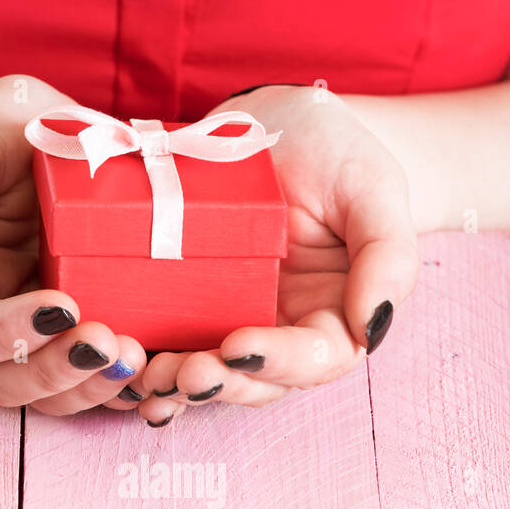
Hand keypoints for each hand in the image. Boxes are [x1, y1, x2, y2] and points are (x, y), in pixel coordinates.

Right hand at [0, 76, 145, 412]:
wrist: (49, 140)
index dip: (5, 336)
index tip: (59, 306)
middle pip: (8, 384)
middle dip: (58, 372)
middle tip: (109, 342)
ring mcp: (42, 344)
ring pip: (56, 397)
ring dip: (95, 388)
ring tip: (137, 356)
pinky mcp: (89, 341)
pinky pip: (103, 385)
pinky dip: (129, 387)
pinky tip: (159, 368)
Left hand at [136, 85, 418, 423]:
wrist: (280, 122)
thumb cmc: (338, 152)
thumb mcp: (375, 189)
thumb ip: (388, 258)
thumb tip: (373, 329)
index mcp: (333, 317)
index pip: (313, 358)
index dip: (277, 361)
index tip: (239, 347)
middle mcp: (280, 332)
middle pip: (254, 380)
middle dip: (218, 383)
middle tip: (183, 374)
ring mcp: (230, 322)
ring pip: (207, 373)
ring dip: (177, 385)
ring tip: (149, 378)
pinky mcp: (185, 306)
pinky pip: (167, 344)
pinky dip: (145, 365)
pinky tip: (121, 367)